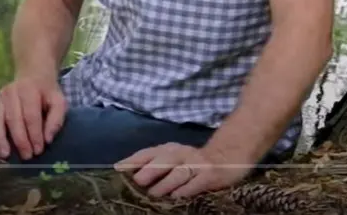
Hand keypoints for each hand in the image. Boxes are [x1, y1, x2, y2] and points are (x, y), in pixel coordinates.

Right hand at [0, 74, 67, 160]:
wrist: (33, 76)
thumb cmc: (46, 93)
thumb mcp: (58, 102)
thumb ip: (56, 119)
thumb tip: (48, 139)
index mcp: (29, 90)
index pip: (31, 115)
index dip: (34, 134)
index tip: (38, 150)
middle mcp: (11, 92)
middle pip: (13, 119)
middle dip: (20, 140)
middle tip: (26, 156)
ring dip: (0, 138)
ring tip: (5, 155)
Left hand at [115, 142, 250, 199]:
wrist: (228, 156)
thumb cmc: (193, 162)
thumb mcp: (173, 158)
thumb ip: (154, 164)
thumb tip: (129, 175)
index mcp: (168, 149)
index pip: (147, 153)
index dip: (133, 161)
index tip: (117, 170)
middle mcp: (181, 153)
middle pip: (163, 160)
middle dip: (150, 170)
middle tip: (137, 181)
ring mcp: (196, 164)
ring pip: (179, 172)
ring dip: (166, 183)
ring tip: (154, 194)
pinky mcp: (209, 175)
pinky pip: (196, 183)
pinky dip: (186, 189)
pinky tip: (178, 196)